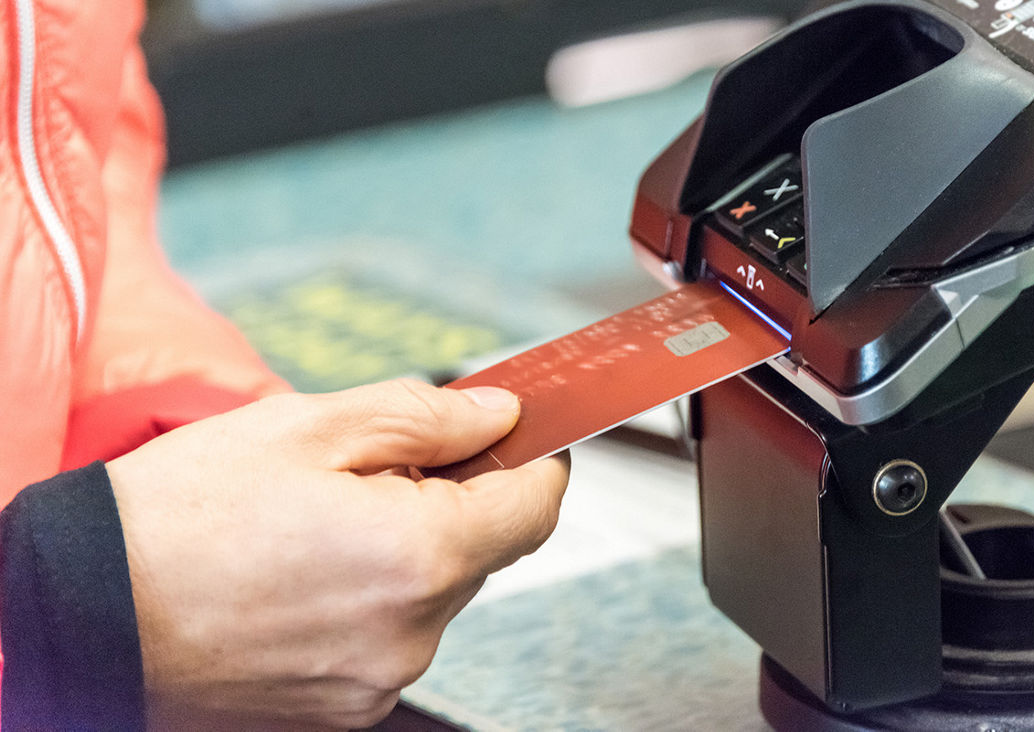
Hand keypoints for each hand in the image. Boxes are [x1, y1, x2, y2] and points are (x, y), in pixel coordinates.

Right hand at [106, 379, 568, 729]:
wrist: (79, 614)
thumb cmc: (179, 515)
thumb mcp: (308, 428)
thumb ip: (425, 417)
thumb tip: (500, 413)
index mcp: (418, 554)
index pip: (536, 506)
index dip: (535, 460)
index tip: (516, 435)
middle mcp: (412, 632)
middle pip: (482, 548)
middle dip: (448, 500)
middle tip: (370, 470)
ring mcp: (379, 679)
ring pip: (434, 592)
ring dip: (404, 551)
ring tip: (314, 526)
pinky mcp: (344, 709)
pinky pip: (389, 636)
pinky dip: (369, 598)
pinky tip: (301, 575)